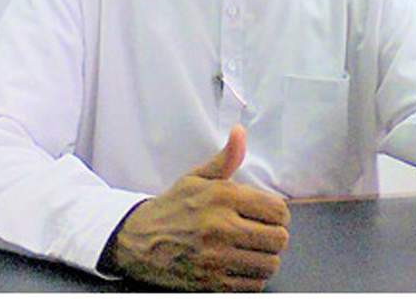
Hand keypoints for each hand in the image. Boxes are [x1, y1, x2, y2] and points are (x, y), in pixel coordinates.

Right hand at [108, 125, 289, 290]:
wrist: (136, 240)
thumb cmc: (171, 207)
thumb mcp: (196, 177)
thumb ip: (225, 158)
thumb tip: (240, 132)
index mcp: (222, 197)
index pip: (277, 210)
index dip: (279, 215)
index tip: (270, 217)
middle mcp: (221, 227)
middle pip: (278, 239)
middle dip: (274, 236)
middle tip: (262, 234)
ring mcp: (216, 258)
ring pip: (269, 264)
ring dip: (265, 258)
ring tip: (252, 251)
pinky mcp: (211, 283)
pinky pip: (252, 285)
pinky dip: (251, 278)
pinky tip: (239, 266)